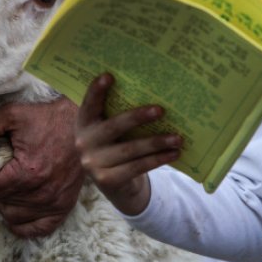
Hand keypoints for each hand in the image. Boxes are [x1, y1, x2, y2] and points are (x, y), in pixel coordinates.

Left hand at [0, 97, 83, 237]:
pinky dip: (24, 223)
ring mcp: (53, 203)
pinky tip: (19, 210)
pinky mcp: (64, 207)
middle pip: (0, 203)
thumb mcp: (14, 114)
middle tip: (0, 174)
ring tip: (9, 187)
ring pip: (14, 217)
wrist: (84, 126)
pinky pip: (37, 229)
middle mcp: (40, 193)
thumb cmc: (48, 119)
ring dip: (6, 204)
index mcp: (26, 172)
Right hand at [75, 74, 181, 215]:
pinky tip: (173, 154)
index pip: (89, 105)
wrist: (116, 185)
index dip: (96, 91)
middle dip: (138, 117)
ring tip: (177, 138)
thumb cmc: (118, 147)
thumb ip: (119, 115)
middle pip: (113, 127)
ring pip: (130, 149)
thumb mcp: (113, 131)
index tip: (109, 76)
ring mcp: (93, 163)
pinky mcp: (107, 180)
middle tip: (161, 110)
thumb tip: (154, 94)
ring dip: (156, 142)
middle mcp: (83, 142)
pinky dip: (157, 160)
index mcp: (84, 124)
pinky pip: (136, 167)